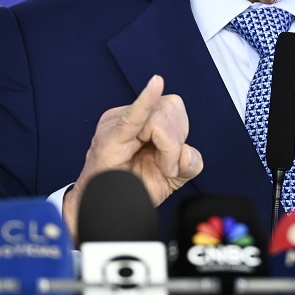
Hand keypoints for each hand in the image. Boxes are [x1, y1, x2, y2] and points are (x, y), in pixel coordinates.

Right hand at [62, 74, 202, 238]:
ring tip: (154, 167)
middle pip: (168, 108)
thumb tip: (186, 153)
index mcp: (142, 120)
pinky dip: (146, 101)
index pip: (172, 107)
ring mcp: (115, 124)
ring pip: (159, 118)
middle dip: (174, 141)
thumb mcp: (172, 178)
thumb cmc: (132, 190)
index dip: (179, 135)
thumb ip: (190, 164)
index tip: (172, 163)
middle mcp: (127, 117)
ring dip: (167, 148)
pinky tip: (156, 83)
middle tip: (163, 166)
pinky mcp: (109, 139)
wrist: (104, 211)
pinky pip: (132, 117)